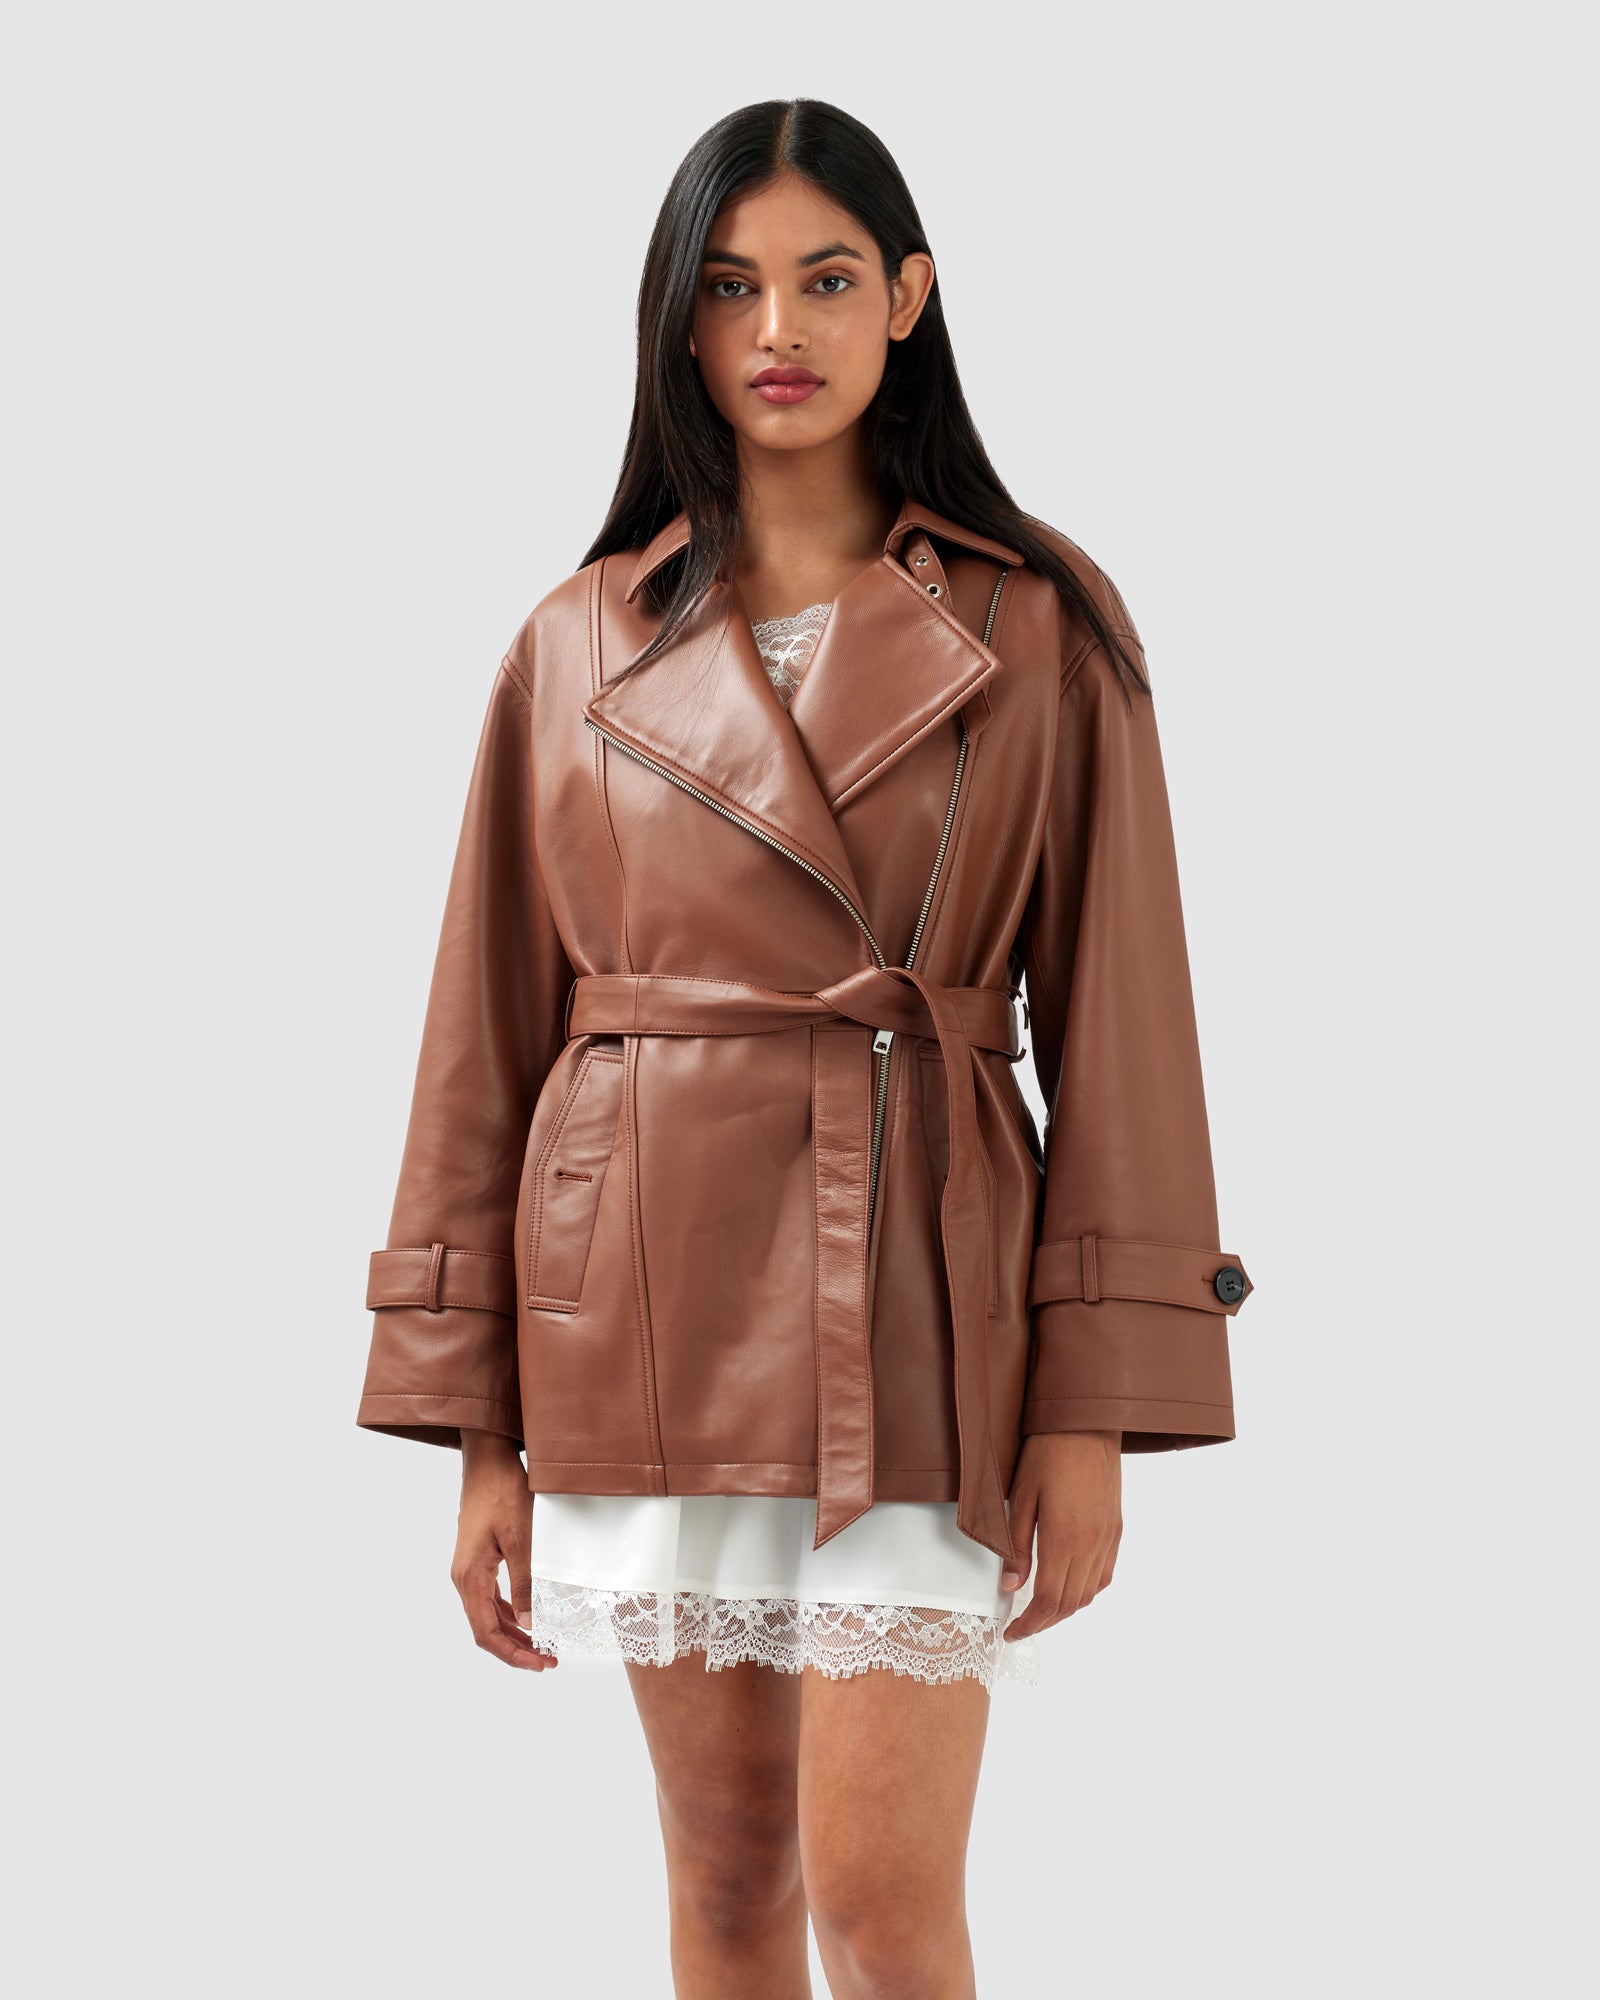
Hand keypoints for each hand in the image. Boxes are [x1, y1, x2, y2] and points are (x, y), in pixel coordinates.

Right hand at [451, 1430, 557, 1670]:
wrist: (487, 1458)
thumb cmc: (503, 1492)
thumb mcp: (521, 1539)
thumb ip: (524, 1583)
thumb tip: (529, 1623)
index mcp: (469, 1577)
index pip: (485, 1632)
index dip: (512, 1653)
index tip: (539, 1664)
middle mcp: (464, 1577)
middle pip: (486, 1628)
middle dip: (516, 1648)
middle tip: (549, 1660)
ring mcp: (470, 1568)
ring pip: (489, 1614)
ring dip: (514, 1632)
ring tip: (544, 1644)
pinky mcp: (478, 1558)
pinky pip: (491, 1597)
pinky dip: (510, 1612)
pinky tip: (530, 1616)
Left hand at [1000, 1430, 1121, 1639]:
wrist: (1086, 1422)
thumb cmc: (1048, 1452)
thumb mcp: (1020, 1497)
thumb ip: (1015, 1545)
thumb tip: (1010, 1585)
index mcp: (1064, 1539)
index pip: (1049, 1600)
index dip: (1030, 1624)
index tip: (1012, 1632)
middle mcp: (1092, 1544)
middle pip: (1071, 1603)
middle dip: (1045, 1622)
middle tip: (1022, 1626)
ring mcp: (1108, 1538)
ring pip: (1090, 1592)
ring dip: (1066, 1609)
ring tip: (1043, 1610)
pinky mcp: (1116, 1527)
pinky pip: (1105, 1573)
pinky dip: (1087, 1590)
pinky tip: (1070, 1585)